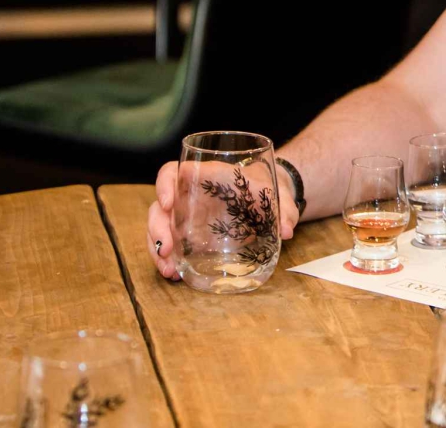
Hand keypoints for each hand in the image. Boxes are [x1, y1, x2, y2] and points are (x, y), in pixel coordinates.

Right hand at [147, 160, 299, 279]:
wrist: (268, 199)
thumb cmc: (266, 188)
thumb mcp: (278, 193)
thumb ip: (284, 208)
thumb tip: (288, 231)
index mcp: (205, 176)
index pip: (173, 172)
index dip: (164, 184)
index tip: (168, 203)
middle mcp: (189, 196)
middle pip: (160, 207)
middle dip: (157, 228)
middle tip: (166, 250)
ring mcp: (186, 217)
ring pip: (160, 228)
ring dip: (158, 249)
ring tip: (170, 270)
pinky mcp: (189, 235)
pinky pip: (170, 244)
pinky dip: (168, 259)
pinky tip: (175, 273)